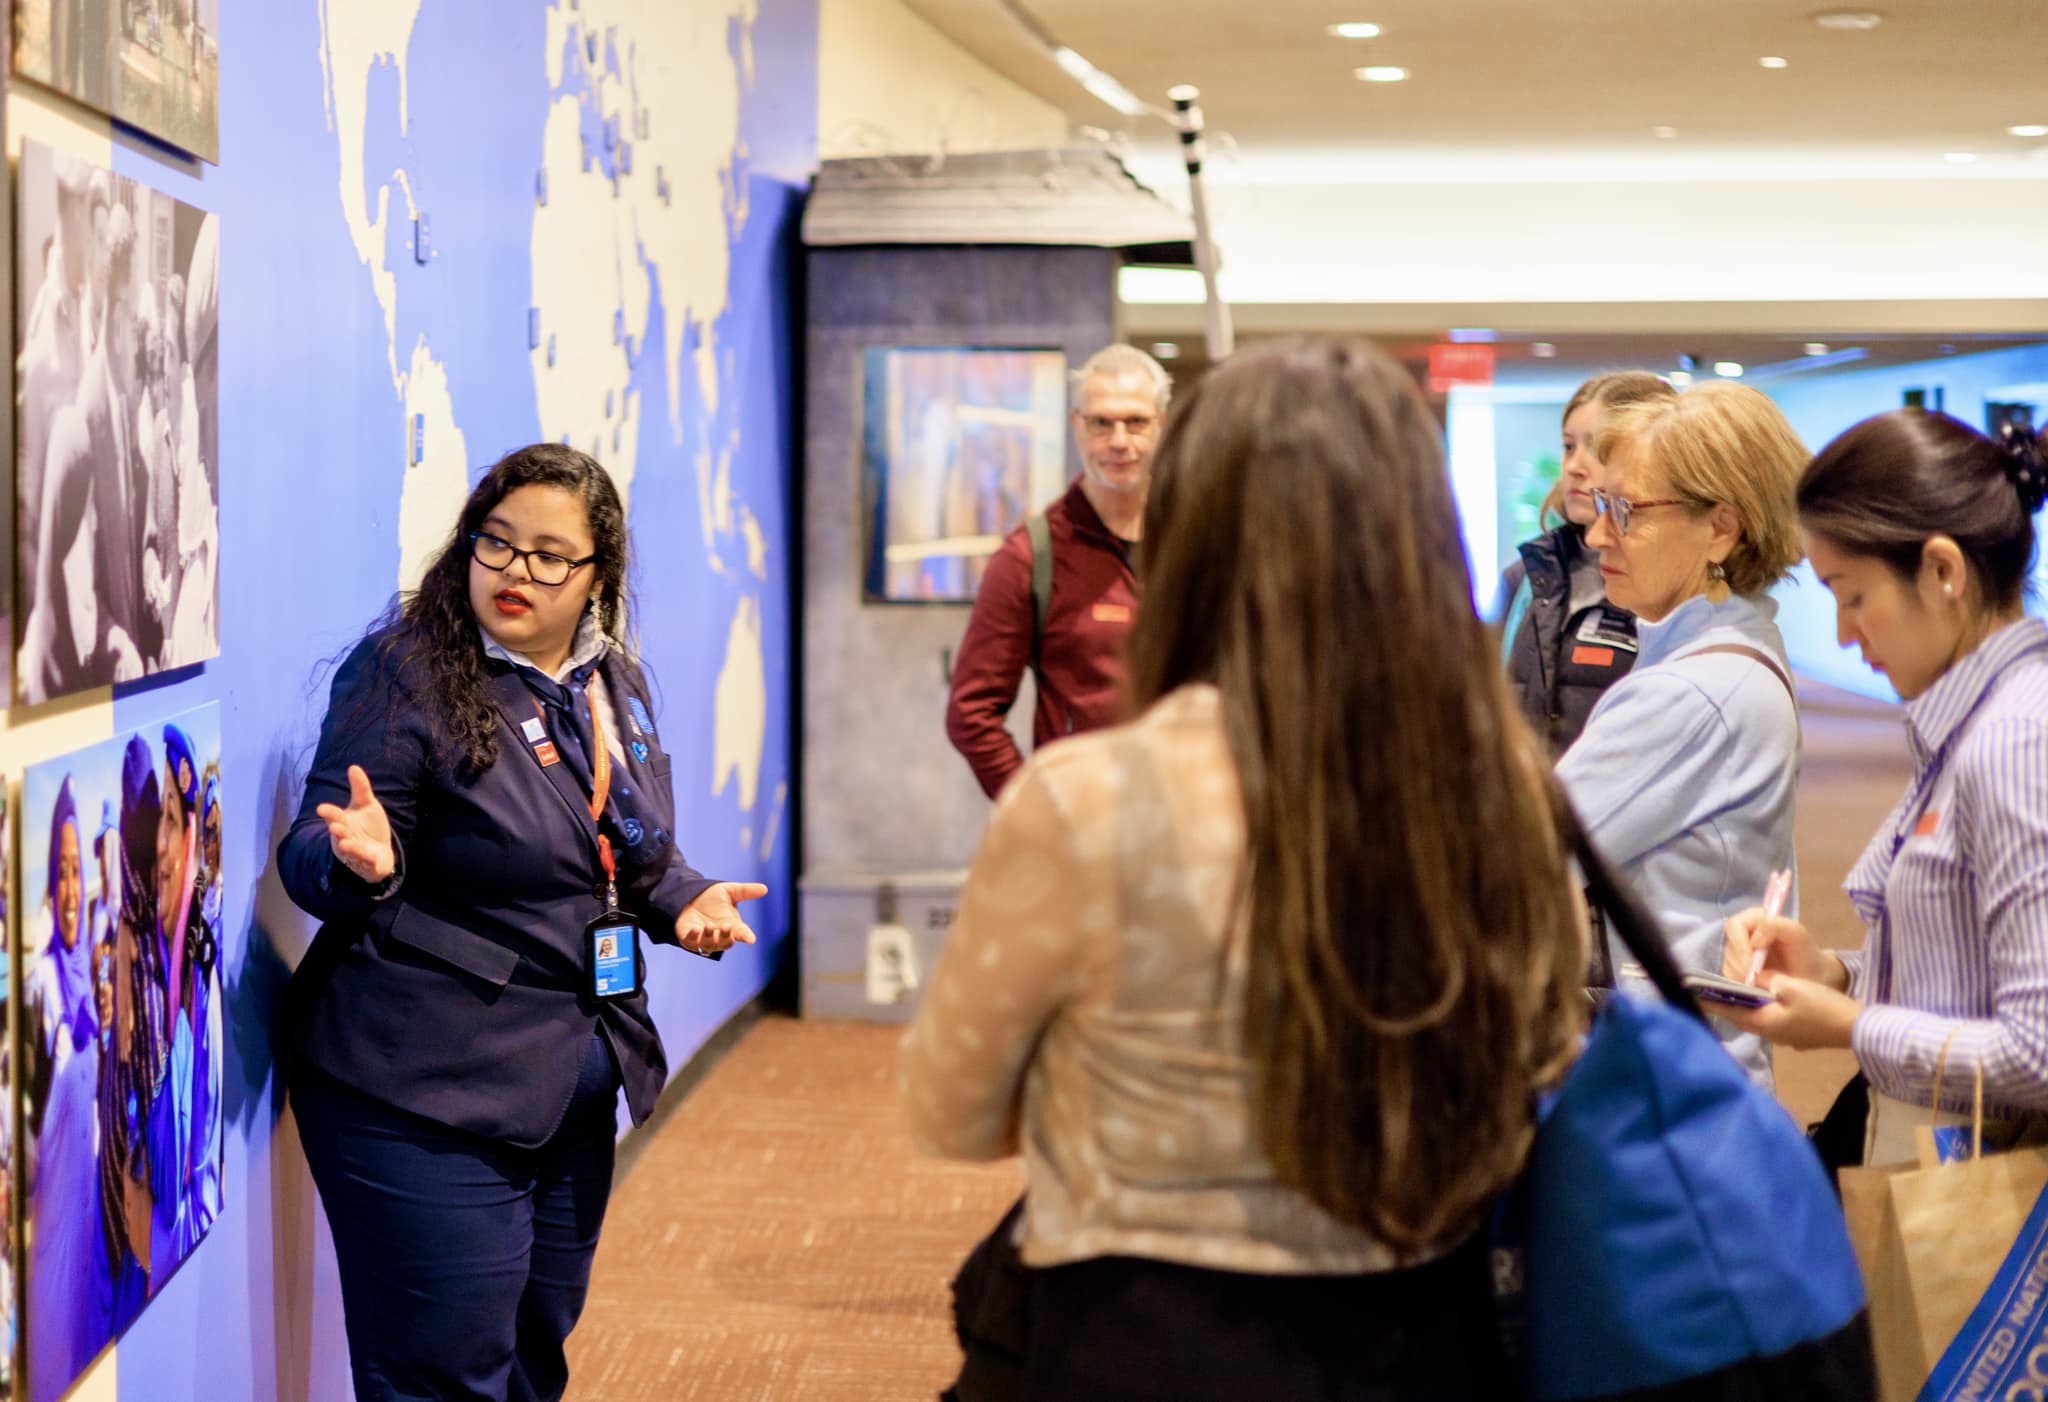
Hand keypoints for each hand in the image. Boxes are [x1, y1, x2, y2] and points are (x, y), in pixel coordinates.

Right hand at [316, 765, 393, 883]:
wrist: (380, 852)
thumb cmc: (369, 826)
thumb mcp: (366, 805)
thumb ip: (360, 788)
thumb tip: (353, 766)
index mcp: (343, 822)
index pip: (335, 816)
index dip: (329, 812)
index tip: (321, 808)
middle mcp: (345, 837)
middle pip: (340, 833)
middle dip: (337, 830)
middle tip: (334, 826)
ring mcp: (355, 851)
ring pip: (350, 849)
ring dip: (348, 846)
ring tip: (344, 843)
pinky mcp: (367, 862)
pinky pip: (366, 861)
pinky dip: (365, 858)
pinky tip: (368, 855)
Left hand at [676, 883, 766, 955]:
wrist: (689, 897)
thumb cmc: (712, 897)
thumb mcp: (730, 891)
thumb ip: (746, 891)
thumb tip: (765, 889)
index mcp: (732, 926)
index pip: (742, 933)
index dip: (746, 936)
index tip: (751, 939)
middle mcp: (719, 936)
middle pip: (726, 943)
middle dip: (725, 936)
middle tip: (725, 926)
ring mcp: (704, 939)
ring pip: (709, 945)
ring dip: (710, 937)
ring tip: (709, 925)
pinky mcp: (689, 939)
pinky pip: (691, 943)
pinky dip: (693, 938)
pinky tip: (695, 929)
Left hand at [1717, 974, 1861, 1050]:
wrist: (1855, 1028)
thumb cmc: (1822, 1007)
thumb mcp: (1792, 987)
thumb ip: (1767, 980)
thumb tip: (1752, 979)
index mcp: (1761, 1022)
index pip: (1726, 1009)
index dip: (1708, 999)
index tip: (1690, 990)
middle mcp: (1766, 1032)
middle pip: (1737, 1014)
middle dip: (1723, 1000)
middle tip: (1710, 984)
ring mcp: (1780, 1035)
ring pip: (1752, 1017)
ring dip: (1741, 1004)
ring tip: (1730, 988)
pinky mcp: (1791, 1033)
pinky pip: (1765, 1018)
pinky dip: (1757, 1007)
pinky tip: (1759, 996)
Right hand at [1721, 908, 1840, 987]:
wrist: (1812, 976)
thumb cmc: (1805, 951)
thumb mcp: (1796, 933)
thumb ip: (1774, 926)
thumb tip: (1753, 939)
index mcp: (1754, 919)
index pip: (1735, 925)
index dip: (1739, 942)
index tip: (1751, 960)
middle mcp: (1743, 935)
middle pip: (1729, 946)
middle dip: (1741, 963)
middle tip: (1756, 977)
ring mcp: (1738, 954)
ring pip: (1728, 963)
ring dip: (1742, 974)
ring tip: (1762, 981)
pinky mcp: (1737, 971)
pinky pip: (1730, 977)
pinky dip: (1742, 983)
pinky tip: (1758, 985)